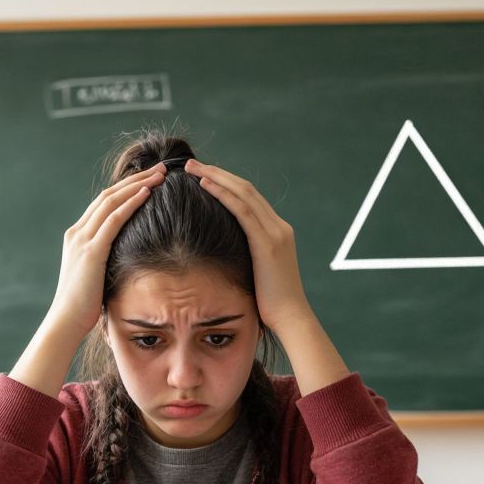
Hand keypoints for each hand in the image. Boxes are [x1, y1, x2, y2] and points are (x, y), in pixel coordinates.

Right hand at [47, 164, 164, 334]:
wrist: (66, 321)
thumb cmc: (83, 305)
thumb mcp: (95, 275)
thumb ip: (106, 260)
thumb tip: (127, 259)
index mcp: (77, 236)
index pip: (103, 204)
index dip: (126, 189)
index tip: (148, 180)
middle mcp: (77, 233)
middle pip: (109, 195)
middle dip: (135, 179)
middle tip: (160, 168)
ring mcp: (82, 240)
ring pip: (112, 201)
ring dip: (137, 185)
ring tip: (159, 175)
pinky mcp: (91, 251)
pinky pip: (114, 220)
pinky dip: (131, 203)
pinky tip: (147, 193)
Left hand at [185, 159, 311, 329]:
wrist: (290, 318)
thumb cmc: (270, 303)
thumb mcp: (258, 272)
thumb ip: (246, 256)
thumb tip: (223, 253)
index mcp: (278, 232)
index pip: (250, 197)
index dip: (226, 182)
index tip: (204, 176)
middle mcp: (279, 227)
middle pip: (246, 188)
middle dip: (218, 173)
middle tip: (192, 164)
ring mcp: (275, 233)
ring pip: (243, 193)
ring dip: (216, 177)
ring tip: (194, 169)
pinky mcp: (267, 244)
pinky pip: (243, 211)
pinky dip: (223, 194)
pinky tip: (205, 185)